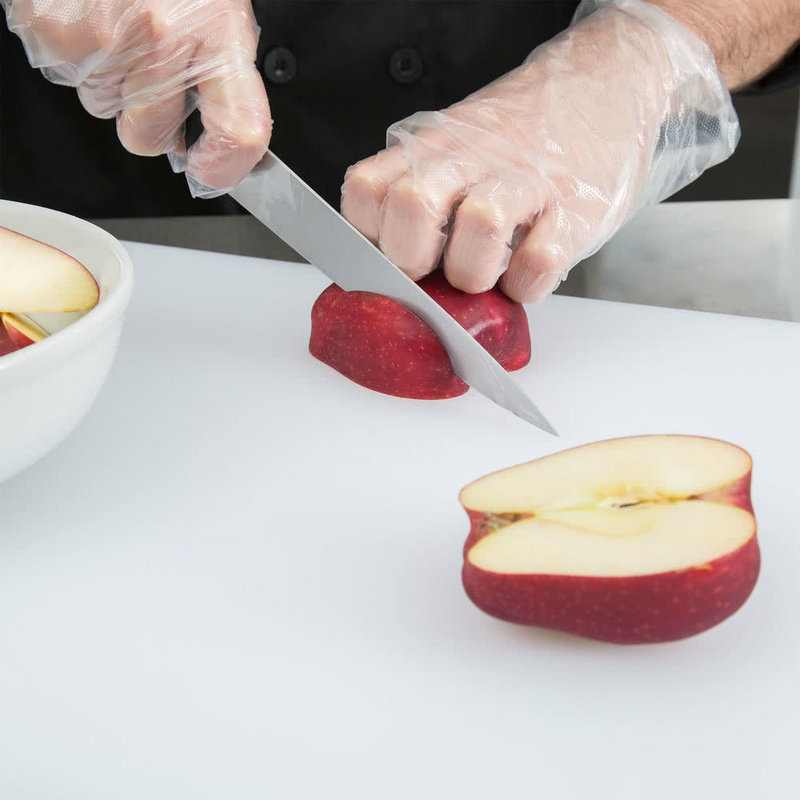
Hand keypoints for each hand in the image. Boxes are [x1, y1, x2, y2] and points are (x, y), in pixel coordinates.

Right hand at [2, 0, 270, 195]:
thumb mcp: (222, 11)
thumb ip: (227, 76)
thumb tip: (230, 140)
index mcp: (216, 32)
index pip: (237, 130)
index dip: (225, 166)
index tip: (213, 170)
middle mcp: (158, 37)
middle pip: (148, 138)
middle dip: (152, 120)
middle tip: (157, 74)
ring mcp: (100, 37)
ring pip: (105, 109)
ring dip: (115, 84)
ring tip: (126, 31)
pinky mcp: (53, 31)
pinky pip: (69, 78)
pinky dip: (83, 59)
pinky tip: (98, 21)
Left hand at [342, 0, 738, 301]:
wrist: (610, 84)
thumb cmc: (525, 135)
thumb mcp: (459, 144)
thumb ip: (421, 189)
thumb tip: (388, 269)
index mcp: (433, 146)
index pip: (366, 191)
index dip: (369, 236)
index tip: (391, 254)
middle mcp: (473, 156)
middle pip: (411, 205)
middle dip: (413, 260)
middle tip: (435, 272)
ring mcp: (527, 180)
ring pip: (479, 227)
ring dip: (475, 273)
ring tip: (489, 271)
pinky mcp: (576, 209)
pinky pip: (539, 262)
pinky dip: (526, 284)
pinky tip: (526, 270)